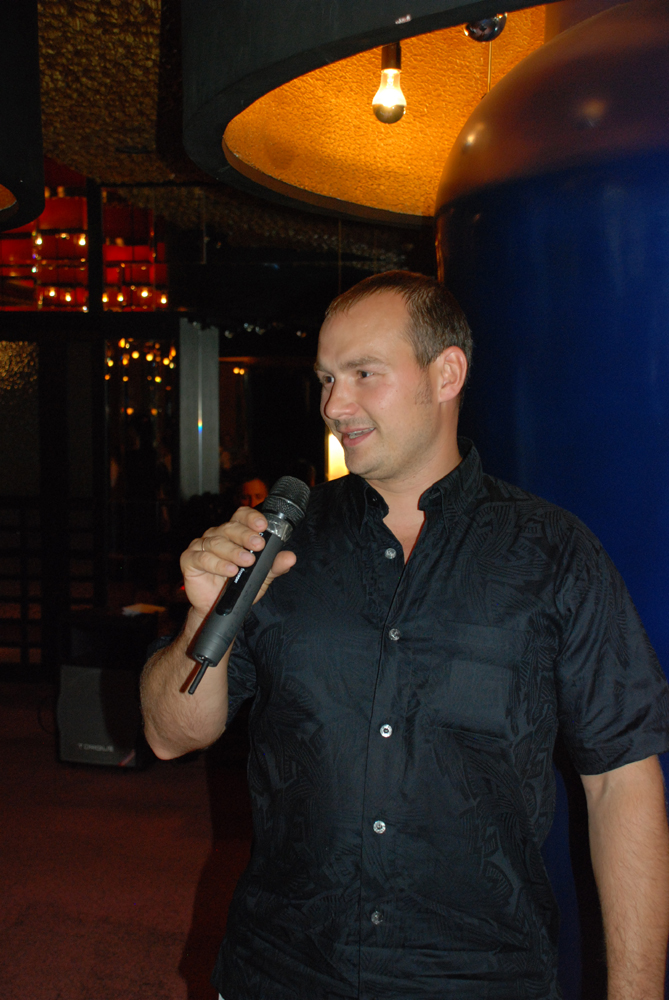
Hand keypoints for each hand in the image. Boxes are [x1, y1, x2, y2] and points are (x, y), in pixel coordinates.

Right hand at [180, 506, 296, 620]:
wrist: (217, 607)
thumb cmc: (237, 586)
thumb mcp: (260, 576)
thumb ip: (274, 565)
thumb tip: (290, 557)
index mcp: (234, 533)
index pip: (241, 516)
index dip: (251, 517)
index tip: (263, 525)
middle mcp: (217, 535)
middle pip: (230, 528)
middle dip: (245, 535)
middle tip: (259, 545)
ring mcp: (201, 546)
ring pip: (216, 542)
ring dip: (233, 551)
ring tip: (246, 561)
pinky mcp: (190, 560)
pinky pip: (202, 558)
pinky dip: (217, 564)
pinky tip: (229, 570)